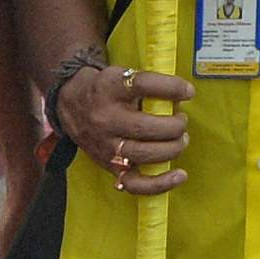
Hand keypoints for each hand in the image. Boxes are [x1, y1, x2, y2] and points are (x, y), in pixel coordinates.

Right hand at [57, 59, 191, 193]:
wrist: (71, 105)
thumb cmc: (105, 90)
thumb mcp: (120, 75)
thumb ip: (148, 84)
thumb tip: (184, 95)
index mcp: (109, 90)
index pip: (142, 85)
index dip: (170, 88)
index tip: (188, 91)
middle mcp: (105, 119)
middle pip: (145, 127)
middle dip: (174, 126)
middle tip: (181, 120)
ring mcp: (107, 146)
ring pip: (144, 154)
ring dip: (172, 148)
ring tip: (180, 139)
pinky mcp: (109, 166)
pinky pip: (135, 183)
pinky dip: (160, 183)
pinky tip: (179, 175)